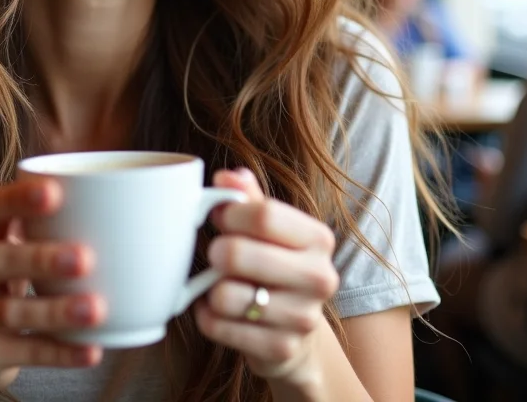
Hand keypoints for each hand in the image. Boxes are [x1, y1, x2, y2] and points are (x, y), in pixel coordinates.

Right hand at [0, 178, 106, 394]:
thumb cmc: (10, 282)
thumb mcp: (17, 249)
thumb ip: (51, 227)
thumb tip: (130, 207)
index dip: (18, 199)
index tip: (56, 193)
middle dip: (41, 258)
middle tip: (86, 258)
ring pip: (10, 312)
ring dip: (56, 311)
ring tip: (97, 310)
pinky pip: (23, 352)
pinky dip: (60, 352)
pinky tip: (92, 350)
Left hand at [195, 168, 338, 386]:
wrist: (297, 334)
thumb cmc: (276, 268)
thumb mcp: (271, 231)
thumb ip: (250, 199)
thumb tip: (227, 177)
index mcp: (318, 239)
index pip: (263, 214)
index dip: (229, 213)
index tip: (220, 218)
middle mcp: (319, 278)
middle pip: (237, 253)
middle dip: (215, 252)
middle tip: (216, 255)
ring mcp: (303, 317)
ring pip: (224, 294)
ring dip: (211, 289)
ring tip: (222, 286)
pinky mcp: (280, 349)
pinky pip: (217, 325)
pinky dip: (207, 317)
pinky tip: (219, 312)